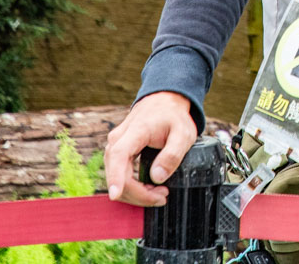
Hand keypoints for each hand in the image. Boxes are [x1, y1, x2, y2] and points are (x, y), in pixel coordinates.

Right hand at [104, 91, 196, 206]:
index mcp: (136, 131)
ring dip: (135, 192)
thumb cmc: (174, 116)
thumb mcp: (183, 134)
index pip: (118, 155)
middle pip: (117, 172)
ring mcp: (115, 145)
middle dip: (138, 192)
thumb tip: (157, 177)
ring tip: (160, 194)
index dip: (115, 177)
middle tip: (163, 197)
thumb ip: (173, 155)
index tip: (115, 194)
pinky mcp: (117, 151)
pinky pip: (118, 173)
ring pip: (116, 176)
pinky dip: (132, 186)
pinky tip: (148, 188)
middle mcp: (119, 138)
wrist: (164, 101)